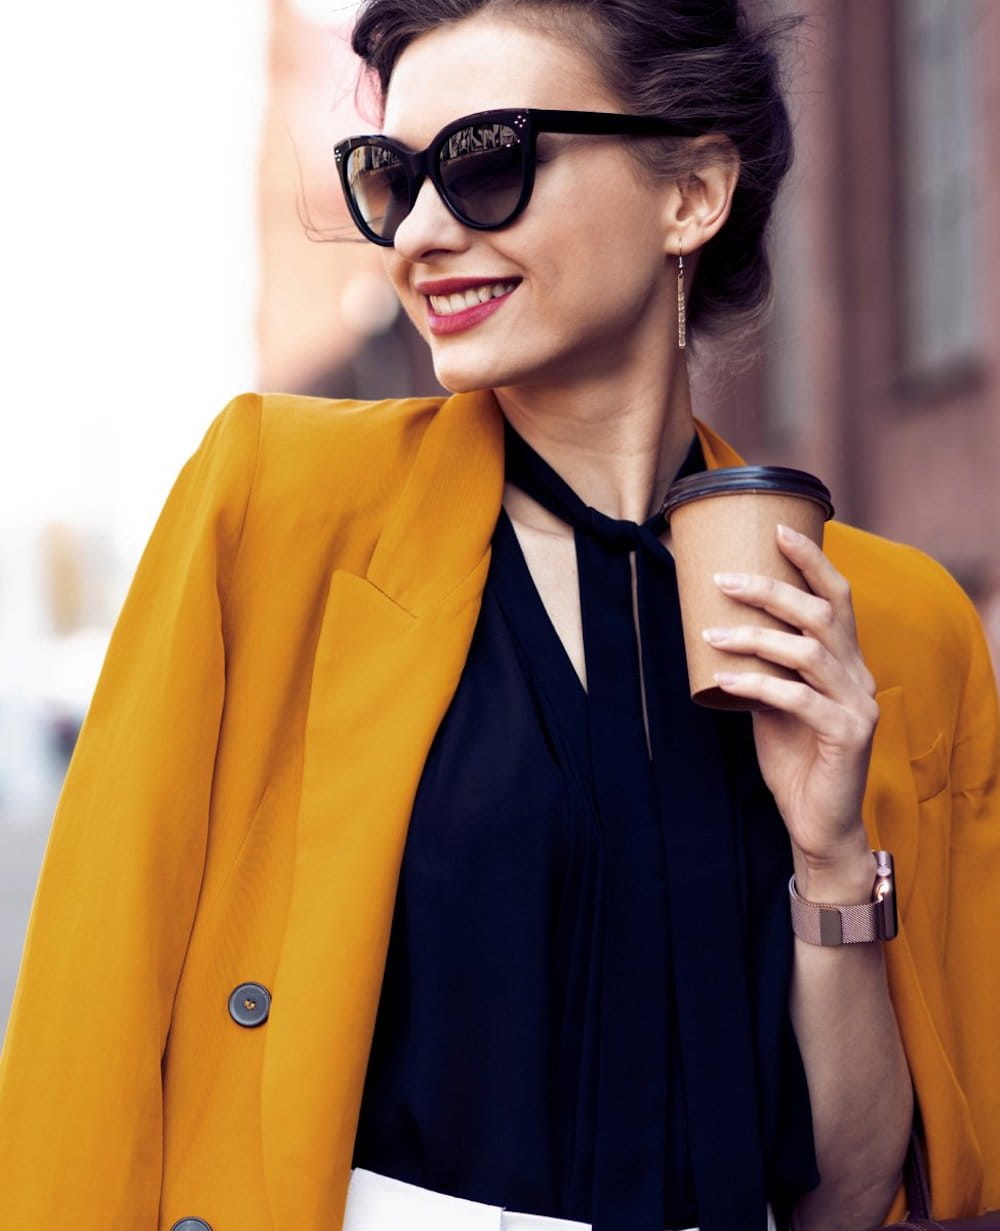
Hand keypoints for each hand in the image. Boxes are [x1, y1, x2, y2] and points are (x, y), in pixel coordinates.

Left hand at [702, 524, 878, 883]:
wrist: (818, 821)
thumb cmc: (794, 758)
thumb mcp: (773, 702)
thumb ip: (762, 666)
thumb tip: (716, 627)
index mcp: (847, 660)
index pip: (837, 597)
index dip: (811, 560)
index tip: (777, 528)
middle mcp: (860, 675)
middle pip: (822, 614)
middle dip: (771, 589)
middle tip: (724, 578)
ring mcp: (858, 704)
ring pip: (808, 652)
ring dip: (755, 636)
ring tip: (710, 631)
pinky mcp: (848, 735)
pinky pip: (798, 699)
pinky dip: (758, 685)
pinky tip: (725, 680)